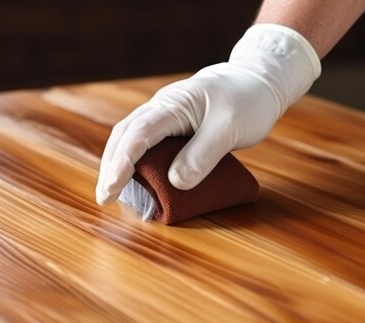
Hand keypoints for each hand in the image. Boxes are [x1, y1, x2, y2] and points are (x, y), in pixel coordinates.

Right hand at [95, 24, 320, 204]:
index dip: (122, 165)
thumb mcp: (230, 129)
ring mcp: (165, 115)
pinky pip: (144, 141)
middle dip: (110, 167)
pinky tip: (134, 177)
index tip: (111, 191)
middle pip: (123, 136)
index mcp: (172, 105)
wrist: (259, 81)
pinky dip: (133, 160)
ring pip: (130, 138)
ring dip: (118, 164)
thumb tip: (175, 182)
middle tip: (105, 198)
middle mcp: (161, 107)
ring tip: (113, 192)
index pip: (137, 136)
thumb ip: (203, 155)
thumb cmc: (248, 101)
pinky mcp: (172, 124)